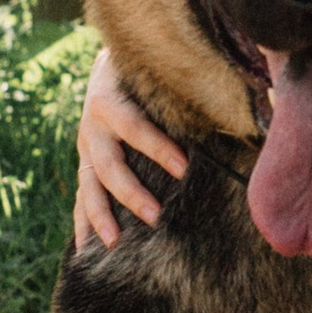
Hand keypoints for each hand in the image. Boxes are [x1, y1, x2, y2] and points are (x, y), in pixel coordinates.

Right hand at [75, 44, 188, 249]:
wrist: (109, 64)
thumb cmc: (144, 69)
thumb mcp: (156, 72)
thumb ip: (183, 85)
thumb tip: (230, 100)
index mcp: (110, 100)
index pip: (135, 128)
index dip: (157, 148)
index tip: (184, 168)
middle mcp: (92, 126)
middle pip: (109, 165)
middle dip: (131, 194)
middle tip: (156, 217)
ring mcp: (85, 147)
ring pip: (89, 185)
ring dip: (101, 216)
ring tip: (114, 242)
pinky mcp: (85, 161)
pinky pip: (81, 195)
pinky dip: (83, 221)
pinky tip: (86, 247)